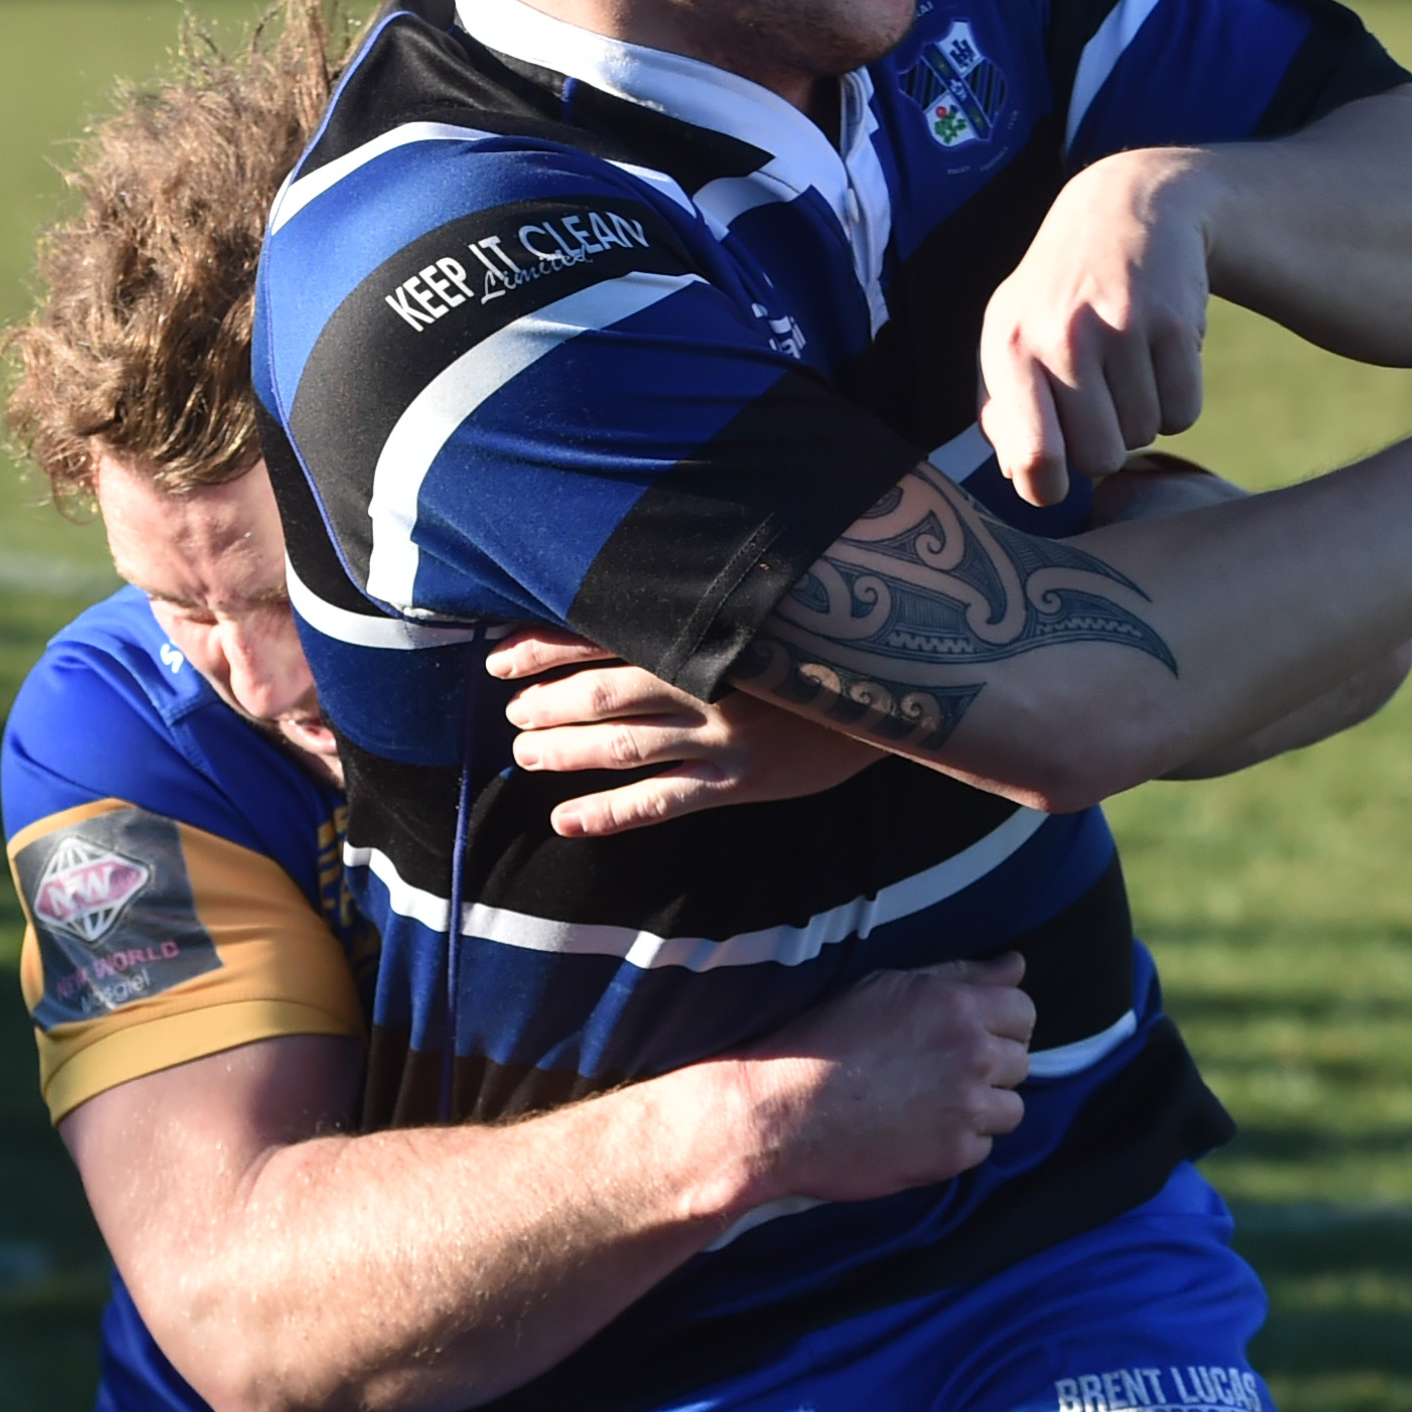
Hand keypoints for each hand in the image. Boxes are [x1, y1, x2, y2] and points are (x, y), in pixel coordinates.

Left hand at [493, 628, 878, 835]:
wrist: (909, 690)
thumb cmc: (832, 639)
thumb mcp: (774, 606)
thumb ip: (713, 604)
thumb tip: (641, 592)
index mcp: (711, 633)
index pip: (607, 635)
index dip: (547, 646)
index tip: (502, 652)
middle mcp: (709, 684)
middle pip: (605, 693)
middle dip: (547, 701)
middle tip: (510, 710)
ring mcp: (724, 738)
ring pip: (624, 747)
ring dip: (565, 751)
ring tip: (524, 754)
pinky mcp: (743, 783)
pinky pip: (663, 802)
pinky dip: (610, 813)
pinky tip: (567, 820)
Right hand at [724, 957, 1034, 1207]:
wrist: (780, 1113)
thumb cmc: (824, 1040)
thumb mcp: (887, 987)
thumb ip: (960, 976)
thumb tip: (1016, 966)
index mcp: (959, 1007)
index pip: (1024, 1012)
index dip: (1000, 1023)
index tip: (970, 1033)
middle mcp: (974, 1055)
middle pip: (1020, 1061)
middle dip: (990, 1065)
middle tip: (940, 1071)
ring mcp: (968, 1109)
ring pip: (1010, 1108)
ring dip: (982, 1106)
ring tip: (934, 1104)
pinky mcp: (954, 1155)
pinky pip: (983, 1147)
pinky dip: (959, 1142)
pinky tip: (919, 1132)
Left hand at [978, 150, 1208, 507]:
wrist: (1126, 209)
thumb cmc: (1058, 293)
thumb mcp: (1011, 336)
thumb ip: (1003, 412)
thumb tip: (1024, 479)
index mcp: (1009, 349)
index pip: (1033, 459)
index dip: (1048, 489)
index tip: (1055, 483)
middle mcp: (1061, 337)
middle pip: (1100, 458)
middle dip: (1104, 445)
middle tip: (1099, 404)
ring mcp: (1120, 326)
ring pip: (1144, 435)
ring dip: (1141, 417)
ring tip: (1126, 366)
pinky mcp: (1173, 322)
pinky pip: (1185, 412)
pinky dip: (1178, 400)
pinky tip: (1158, 358)